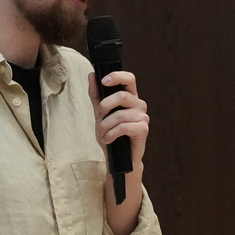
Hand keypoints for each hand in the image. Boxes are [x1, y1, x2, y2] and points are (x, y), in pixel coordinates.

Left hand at [89, 70, 148, 234]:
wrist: (118, 159)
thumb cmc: (111, 135)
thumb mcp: (99, 115)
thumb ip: (96, 95)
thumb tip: (92, 75)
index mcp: (130, 98)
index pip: (129, 79)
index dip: (117, 76)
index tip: (104, 80)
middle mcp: (139, 105)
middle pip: (122, 96)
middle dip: (104, 106)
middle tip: (99, 118)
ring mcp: (143, 117)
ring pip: (119, 115)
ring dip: (105, 127)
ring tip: (102, 135)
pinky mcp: (143, 130)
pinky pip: (123, 127)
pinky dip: (111, 134)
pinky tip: (108, 140)